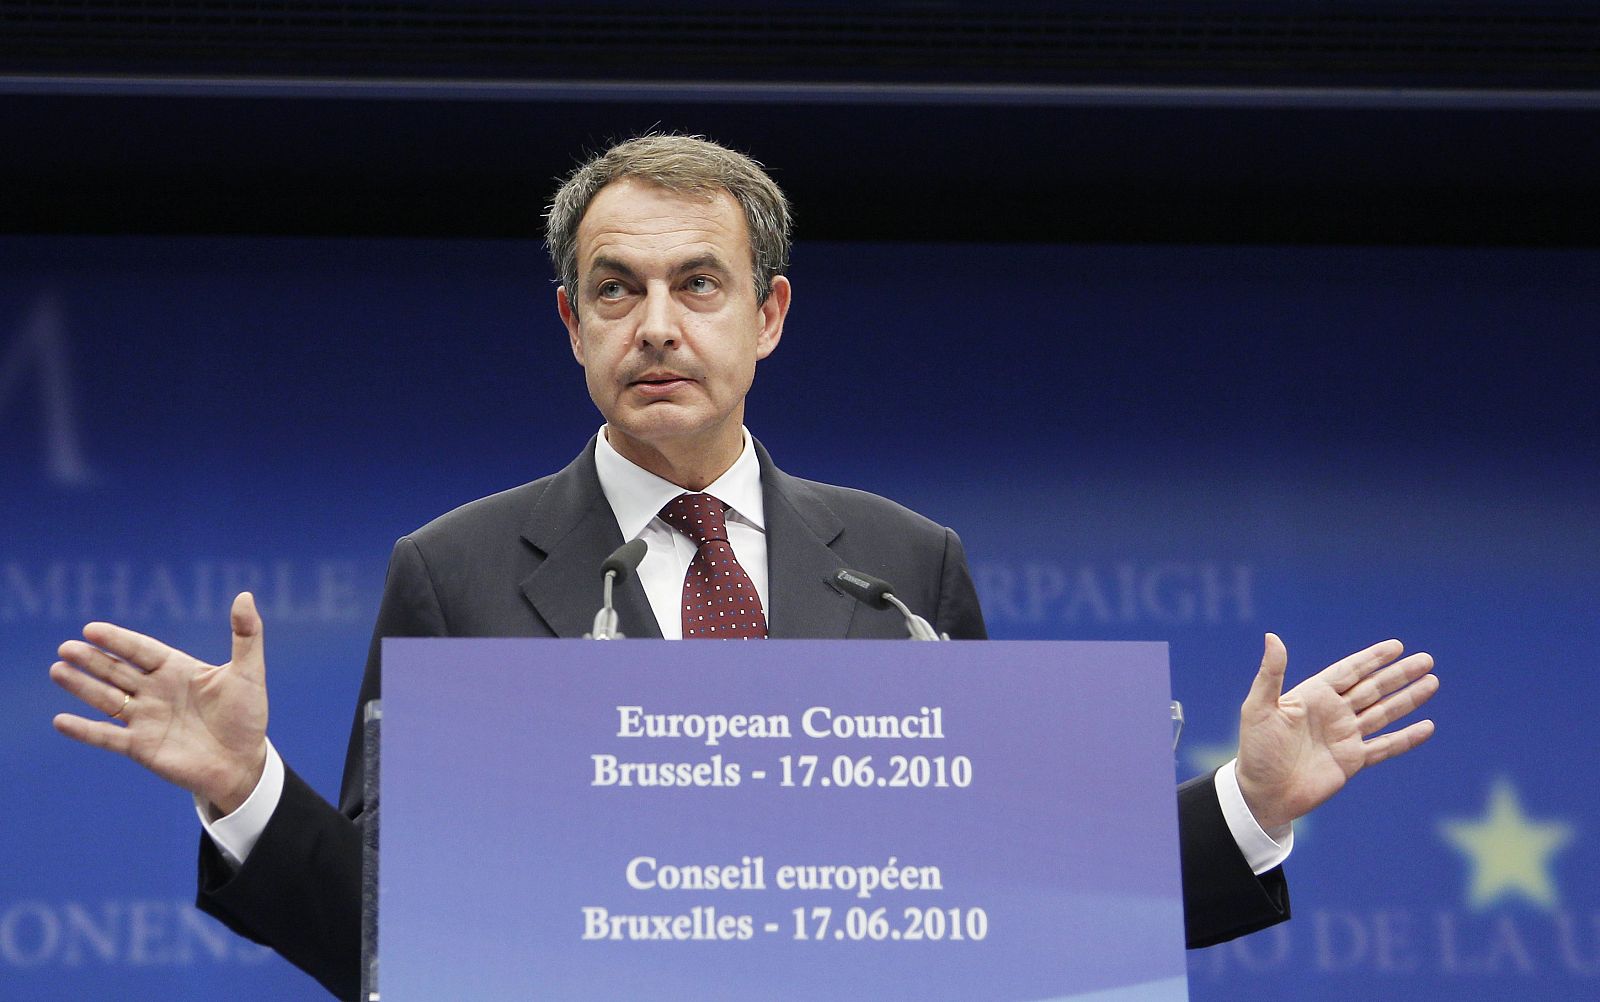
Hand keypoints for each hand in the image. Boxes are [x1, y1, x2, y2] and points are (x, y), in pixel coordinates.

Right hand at [50, 592, 269, 815]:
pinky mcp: (140, 748)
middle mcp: (156, 692)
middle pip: (117, 671)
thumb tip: (245, 595)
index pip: (141, 650)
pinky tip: (60, 720)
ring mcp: (146, 719)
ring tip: (57, 670)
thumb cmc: (248, 717)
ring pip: (106, 699)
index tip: (91, 629)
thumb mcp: (249, 672)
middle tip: (66, 648)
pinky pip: (106, 737)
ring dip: (82, 686)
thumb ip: (246, 635)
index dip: (118, 640)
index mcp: (177, 670)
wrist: (244, 765)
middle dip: (92, 660)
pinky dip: (84, 730)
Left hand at [1235, 633, 1437, 832]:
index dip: (1372, 659)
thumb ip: (1271, 674)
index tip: (1397, 646)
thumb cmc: (1256, 749)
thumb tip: (1272, 636)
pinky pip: (1385, 747)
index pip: (1349, 671)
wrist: (1262, 793)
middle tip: (1427, 659)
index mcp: (1313, 695)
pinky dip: (1406, 738)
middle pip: (1373, 688)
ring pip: (1384, 713)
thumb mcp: (1260, 707)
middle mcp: (1333, 713)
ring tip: (1432, 683)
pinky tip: (1427, 727)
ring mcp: (1345, 736)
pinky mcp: (1352, 761)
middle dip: (1399, 674)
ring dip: (1408, 699)